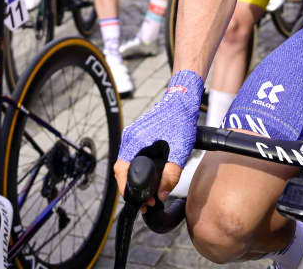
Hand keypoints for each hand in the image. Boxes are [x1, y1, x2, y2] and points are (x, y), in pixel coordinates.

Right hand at [113, 70, 202, 204]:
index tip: (138, 200)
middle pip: (121, 168)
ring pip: (126, 162)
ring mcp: (131, 135)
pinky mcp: (137, 135)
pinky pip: (131, 155)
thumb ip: (171, 174)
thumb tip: (161, 195)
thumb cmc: (181, 121)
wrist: (182, 101)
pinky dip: (136, 168)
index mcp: (134, 140)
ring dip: (133, 178)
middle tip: (146, 201)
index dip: (127, 188)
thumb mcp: (179, 151)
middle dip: (131, 187)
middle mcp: (129, 137)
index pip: (121, 170)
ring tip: (149, 193)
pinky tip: (147, 176)